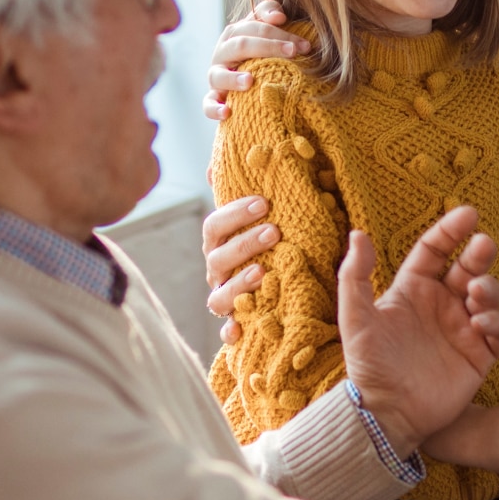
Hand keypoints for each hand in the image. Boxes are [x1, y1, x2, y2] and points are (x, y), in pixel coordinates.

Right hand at [203, 0, 308, 120]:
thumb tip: (279, 16)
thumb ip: (269, 14)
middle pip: (241, 45)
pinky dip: (214, 108)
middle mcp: (222, 52)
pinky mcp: (213, 98)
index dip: (279, 33)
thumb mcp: (264, 31)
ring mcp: (216, 76)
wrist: (247, 81)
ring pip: (218, 74)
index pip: (255, 27)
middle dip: (268, 47)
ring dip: (232, 78)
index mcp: (235, 33)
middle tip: (293, 53)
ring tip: (249, 81)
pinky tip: (226, 112)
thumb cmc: (261, 52)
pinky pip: (208, 104)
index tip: (303, 44)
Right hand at [203, 195, 274, 342]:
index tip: (264, 202)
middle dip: (244, 244)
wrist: (286, 284)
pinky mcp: (236, 324)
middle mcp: (217, 272)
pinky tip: (239, 330)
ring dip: (238, 284)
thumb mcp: (261, 217)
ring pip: (219, 296)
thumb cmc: (270, 242)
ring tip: (263, 272)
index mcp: (219, 244)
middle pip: (217, 258)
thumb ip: (243, 193)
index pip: (214, 226)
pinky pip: (227, 332)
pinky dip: (230, 332)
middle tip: (274, 232)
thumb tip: (212, 168)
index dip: (234, 214)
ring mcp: (224, 299)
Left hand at [338, 206, 498, 456]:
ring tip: (475, 294)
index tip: (468, 214)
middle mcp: (441, 305)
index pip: (435, 251)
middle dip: (480, 254)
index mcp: (413, 290)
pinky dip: (497, 323)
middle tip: (484, 245)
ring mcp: (462, 329)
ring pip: (488, 296)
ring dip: (489, 288)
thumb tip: (358, 234)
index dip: (451, 230)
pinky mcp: (479, 356)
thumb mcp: (355, 318)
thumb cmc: (368, 366)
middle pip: (468, 268)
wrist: (386, 414)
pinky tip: (480, 324)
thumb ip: (355, 276)